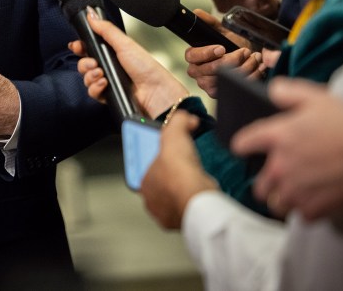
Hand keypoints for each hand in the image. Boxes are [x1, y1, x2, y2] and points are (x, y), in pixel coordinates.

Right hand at [71, 10, 187, 116]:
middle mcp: (109, 66)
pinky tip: (105, 84)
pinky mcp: (108, 95)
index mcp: (113, 52)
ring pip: (87, 78)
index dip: (80, 47)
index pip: (89, 48)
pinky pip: (92, 92)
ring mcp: (108, 81)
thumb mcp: (124, 44)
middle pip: (84, 64)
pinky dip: (95, 88)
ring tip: (101, 74)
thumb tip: (91, 14)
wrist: (155, 92)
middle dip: (85, 63)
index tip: (76, 46)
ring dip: (90, 76)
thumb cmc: (146, 68)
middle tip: (94, 63)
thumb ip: (105, 29)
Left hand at [139, 111, 217, 228]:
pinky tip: (200, 195)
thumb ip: (178, 122)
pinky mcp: (181, 224)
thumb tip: (185, 118)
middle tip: (187, 169)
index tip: (174, 158)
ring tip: (195, 182)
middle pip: (162, 185)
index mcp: (143, 181)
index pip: (148, 168)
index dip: (162, 161)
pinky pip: (186, 210)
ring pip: (174, 199)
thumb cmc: (181, 171)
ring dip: (183, 191)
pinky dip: (193, 203)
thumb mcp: (174, 134)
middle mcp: (151, 201)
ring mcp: (165, 215)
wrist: (197, 198)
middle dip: (173, 177)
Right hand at [184, 12, 261, 96]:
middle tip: (245, 51)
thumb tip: (196, 13)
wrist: (246, 57)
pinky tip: (257, 68)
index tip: (221, 48)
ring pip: (224, 79)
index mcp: (193, 56)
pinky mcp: (219, 94)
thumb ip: (209, 21)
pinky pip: (234, 88)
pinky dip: (250, 77)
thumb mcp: (221, 30)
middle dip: (232, 59)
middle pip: (211, 69)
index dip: (206, 52)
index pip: (192, 56)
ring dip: (244, 68)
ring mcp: (207, 85)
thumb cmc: (231, 44)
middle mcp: (197, 72)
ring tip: (254, 58)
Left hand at [232, 77, 342, 219]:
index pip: (242, 143)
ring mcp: (293, 190)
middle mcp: (279, 166)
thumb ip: (289, 92)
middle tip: (280, 177)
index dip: (243, 145)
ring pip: (275, 203)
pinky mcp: (311, 208)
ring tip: (297, 191)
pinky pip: (300, 215)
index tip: (245, 148)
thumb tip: (272, 90)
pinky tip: (316, 199)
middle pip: (258, 184)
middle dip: (266, 182)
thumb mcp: (320, 99)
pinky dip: (306, 210)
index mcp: (277, 137)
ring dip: (283, 199)